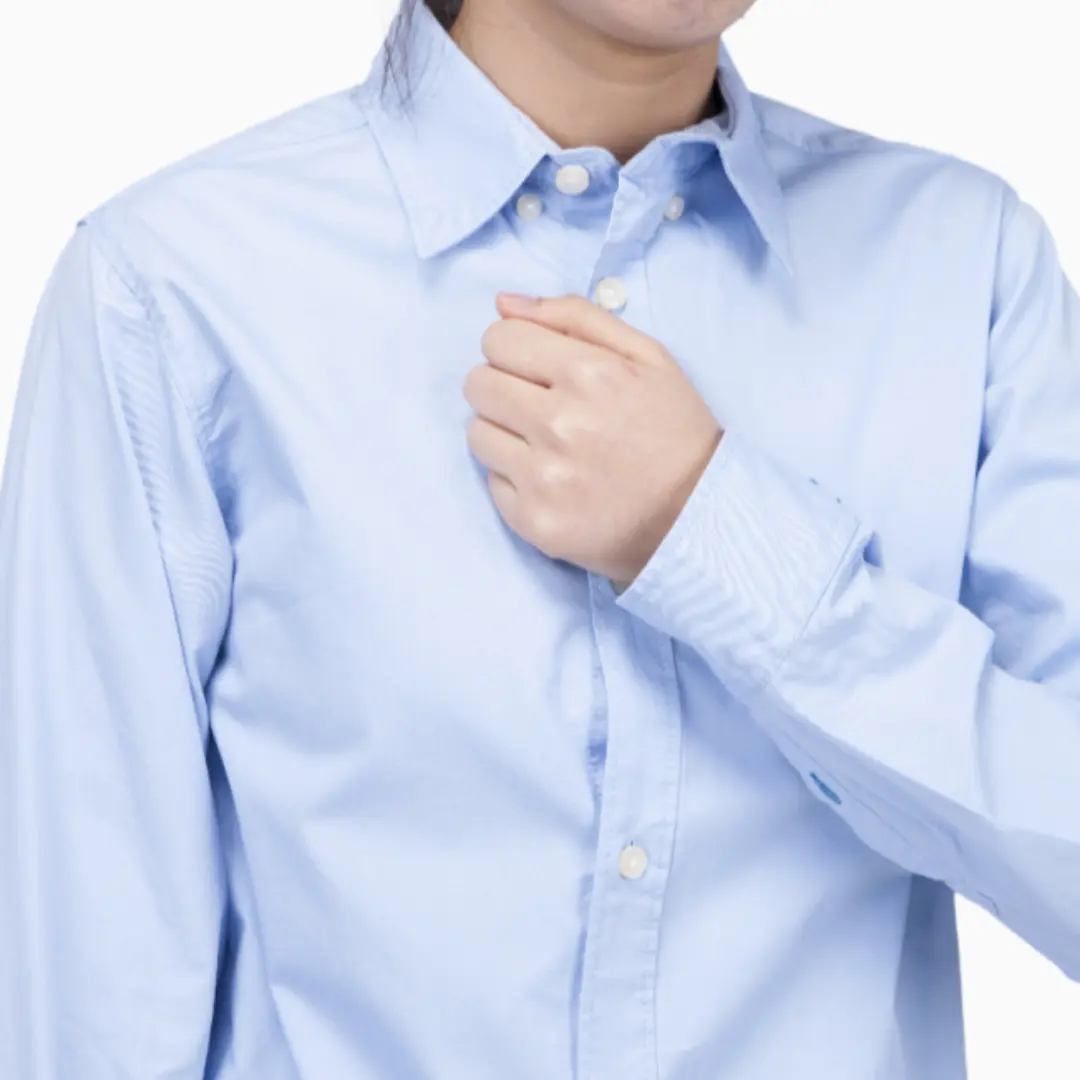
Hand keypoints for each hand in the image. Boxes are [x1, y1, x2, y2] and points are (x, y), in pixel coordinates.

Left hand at [463, 292, 722, 589]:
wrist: (698, 517)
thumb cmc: (674, 431)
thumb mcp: (647, 356)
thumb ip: (575, 317)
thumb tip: (503, 303)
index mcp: (589, 375)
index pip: (498, 339)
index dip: (514, 348)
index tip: (536, 366)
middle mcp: (560, 425)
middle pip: (478, 383)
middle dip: (503, 385)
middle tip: (539, 404)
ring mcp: (544, 478)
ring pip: (477, 432)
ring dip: (504, 431)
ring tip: (546, 443)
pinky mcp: (533, 520)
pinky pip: (491, 481)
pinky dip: (515, 477)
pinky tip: (553, 479)